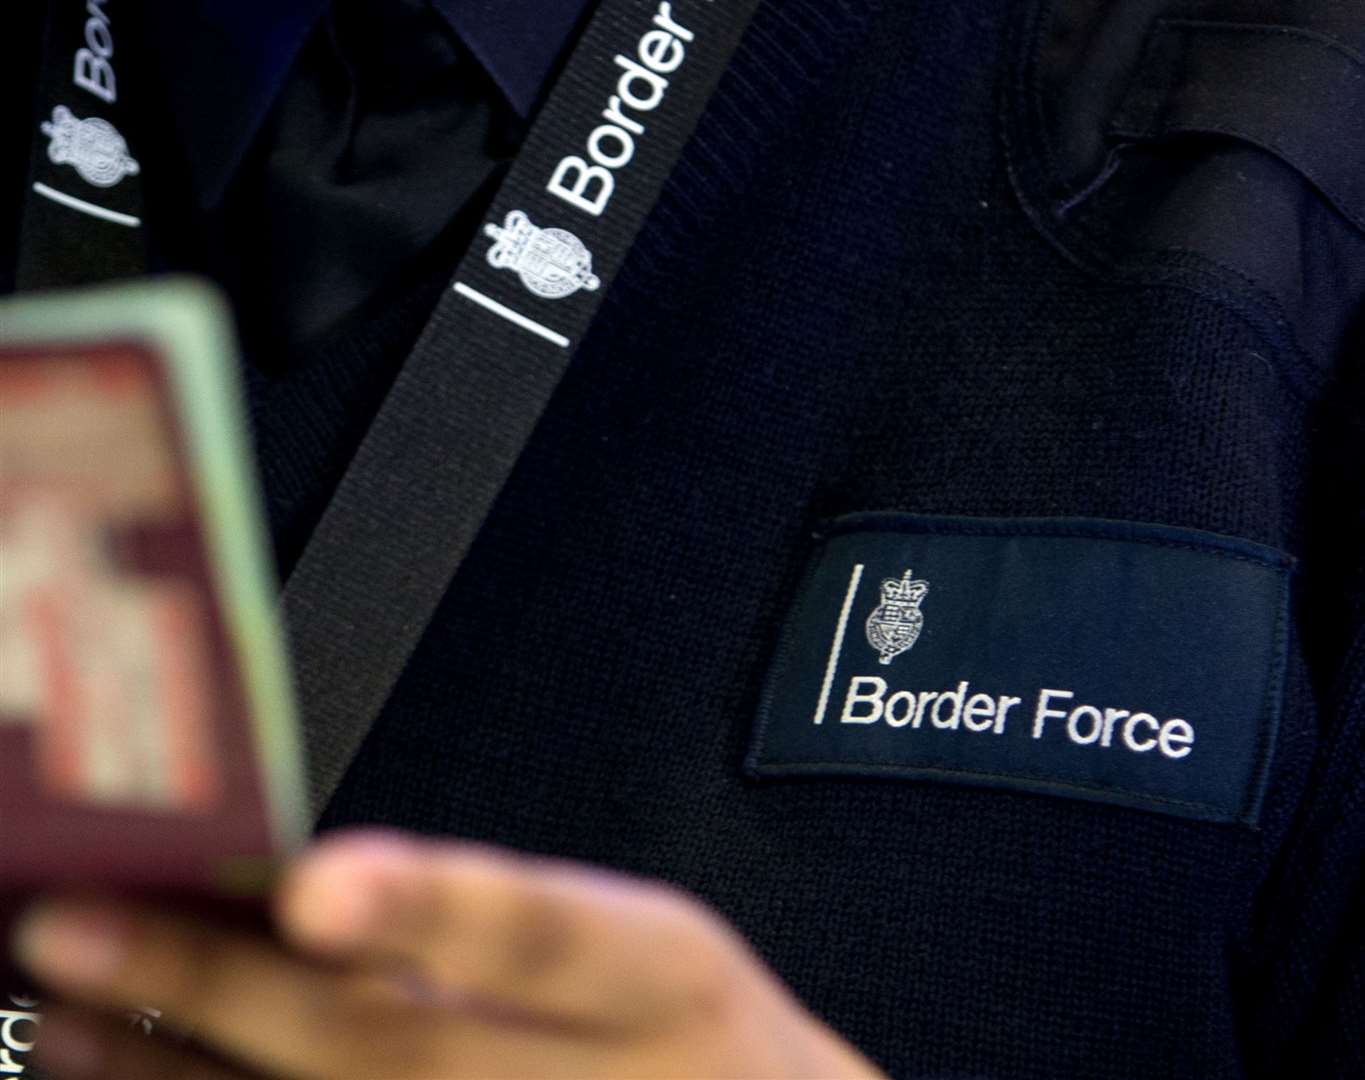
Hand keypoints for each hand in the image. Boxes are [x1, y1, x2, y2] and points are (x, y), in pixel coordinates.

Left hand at [11, 830, 886, 1077]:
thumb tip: (292, 887)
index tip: (315, 888)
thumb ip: (488, 921)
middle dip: (218, 991)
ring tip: (60, 1027)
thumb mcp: (645, 947)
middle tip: (69, 927)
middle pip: (388, 1049)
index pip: (540, 932)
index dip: (428, 908)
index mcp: (654, 979)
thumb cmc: (691, 1041)